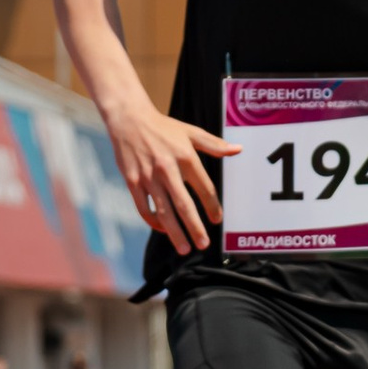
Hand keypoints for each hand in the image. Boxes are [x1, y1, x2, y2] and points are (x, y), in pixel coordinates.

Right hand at [108, 104, 232, 253]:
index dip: (212, 206)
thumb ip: (215, 145)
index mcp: (185, 157)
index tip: (218, 220)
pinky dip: (154, 221)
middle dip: (195, 227)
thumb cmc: (163, 127)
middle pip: (184, 204)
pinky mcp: (132, 182)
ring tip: (185, 249)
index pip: (204, 188)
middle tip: (204, 244)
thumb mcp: (191, 132)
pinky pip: (144, 208)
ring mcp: (148, 177)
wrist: (129, 119)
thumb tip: (238, 150)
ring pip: (163, 211)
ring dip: (175, 232)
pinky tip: (163, 230)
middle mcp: (167, 169)